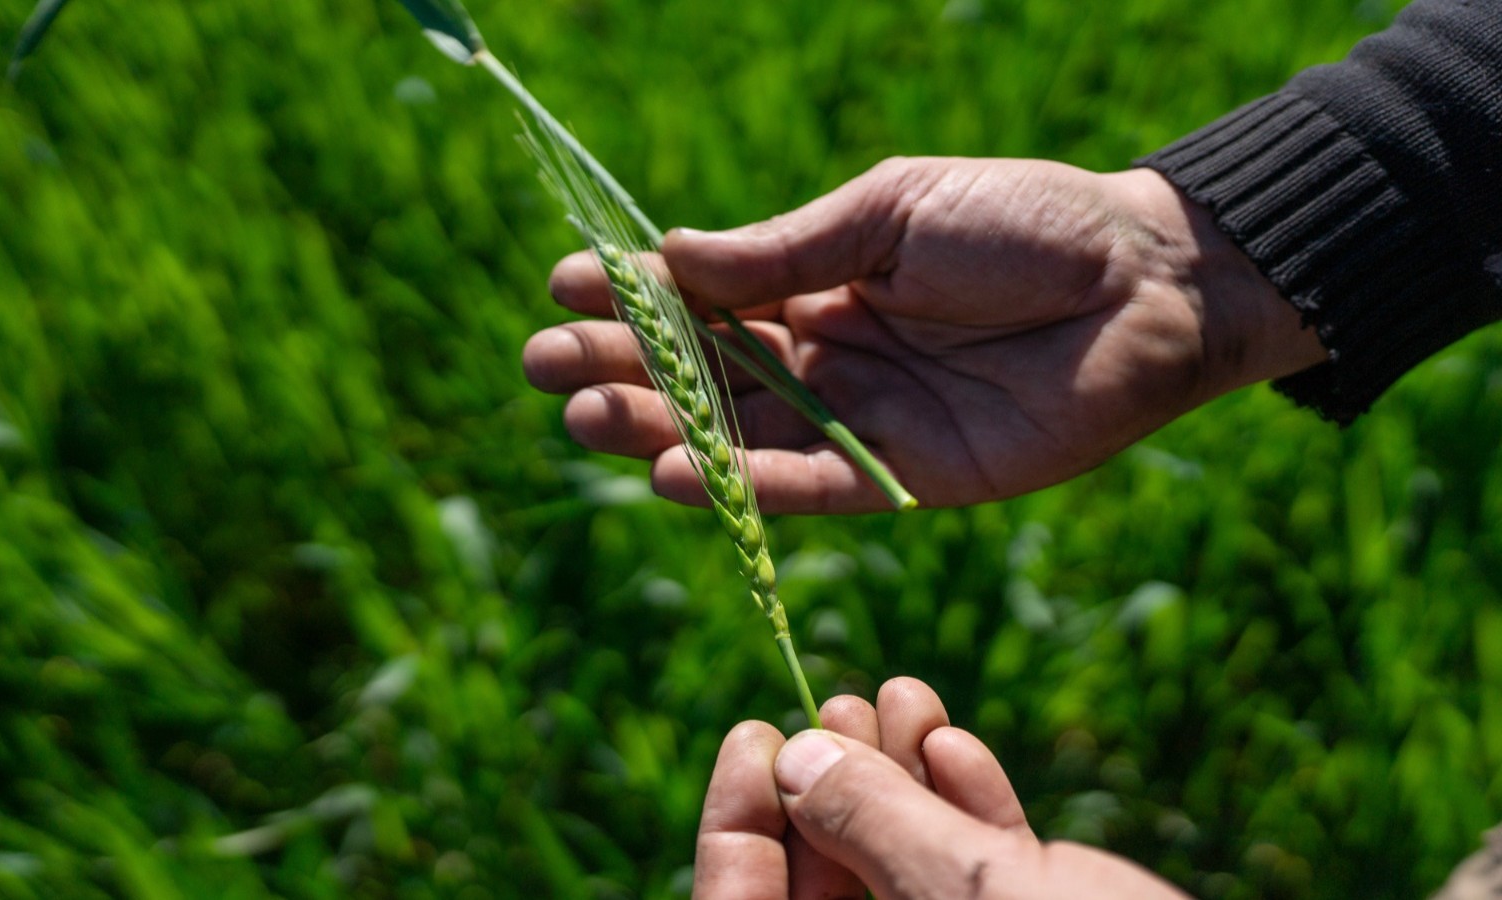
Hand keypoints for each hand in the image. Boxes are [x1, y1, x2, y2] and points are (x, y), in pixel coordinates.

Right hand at [523, 158, 1325, 512]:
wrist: (1142, 283)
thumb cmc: (1021, 223)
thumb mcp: (887, 214)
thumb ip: (783, 253)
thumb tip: (668, 257)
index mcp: (817, 283)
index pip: (703, 299)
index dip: (633, 296)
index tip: (564, 285)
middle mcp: (825, 358)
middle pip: (704, 374)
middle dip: (622, 368)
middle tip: (545, 366)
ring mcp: (858, 420)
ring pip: (740, 436)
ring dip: (661, 431)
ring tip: (585, 418)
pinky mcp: (902, 476)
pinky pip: (808, 488)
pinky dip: (743, 487)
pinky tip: (672, 476)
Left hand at [693, 677, 1188, 898]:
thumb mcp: (964, 893)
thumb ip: (872, 824)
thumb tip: (799, 758)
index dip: (738, 827)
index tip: (756, 735)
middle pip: (829, 879)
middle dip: (832, 782)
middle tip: (842, 703)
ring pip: (903, 865)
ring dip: (902, 776)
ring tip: (903, 698)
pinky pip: (973, 873)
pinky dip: (964, 807)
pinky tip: (956, 748)